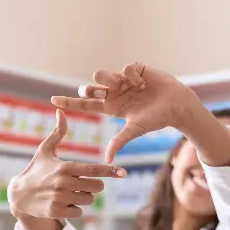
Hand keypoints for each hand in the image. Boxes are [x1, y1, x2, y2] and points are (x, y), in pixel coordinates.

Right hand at [8, 110, 126, 219]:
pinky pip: (78, 212)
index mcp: (65, 167)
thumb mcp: (45, 150)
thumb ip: (57, 133)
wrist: (19, 195)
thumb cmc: (36, 170)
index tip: (123, 172)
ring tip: (70, 193)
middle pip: (96, 187)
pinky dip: (74, 209)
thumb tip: (61, 111)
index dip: (110, 171)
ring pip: (88, 200)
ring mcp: (60, 198)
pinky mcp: (56, 211)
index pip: (93, 169)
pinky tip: (62, 203)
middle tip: (84, 183)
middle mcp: (63, 183)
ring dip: (84, 197)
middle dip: (94, 186)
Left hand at [52, 63, 199, 162]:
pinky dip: (132, 75)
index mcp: (112, 107)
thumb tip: (106, 160)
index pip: (86, 105)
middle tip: (94, 93)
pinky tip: (143, 82)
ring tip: (122, 84)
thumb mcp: (135, 130)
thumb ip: (119, 141)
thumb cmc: (157, 119)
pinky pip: (125, 68)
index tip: (52, 100)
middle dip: (89, 89)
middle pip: (91, 89)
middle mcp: (115, 93)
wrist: (177, 105)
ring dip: (109, 80)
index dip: (70, 102)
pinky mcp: (136, 70)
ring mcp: (124, 80)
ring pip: (104, 75)